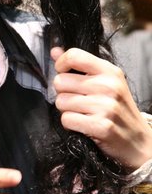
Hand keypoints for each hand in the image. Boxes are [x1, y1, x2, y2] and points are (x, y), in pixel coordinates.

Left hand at [51, 47, 151, 168]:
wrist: (139, 142)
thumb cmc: (118, 110)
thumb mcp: (105, 82)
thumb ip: (78, 65)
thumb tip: (55, 51)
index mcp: (109, 71)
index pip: (74, 55)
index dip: (61, 65)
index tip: (64, 73)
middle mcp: (109, 86)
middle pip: (60, 81)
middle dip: (63, 93)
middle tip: (78, 101)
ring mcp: (106, 106)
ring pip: (60, 101)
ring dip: (66, 110)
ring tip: (83, 113)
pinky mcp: (101, 126)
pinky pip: (66, 120)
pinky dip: (70, 125)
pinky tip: (84, 125)